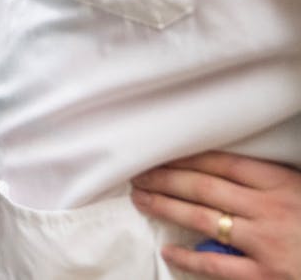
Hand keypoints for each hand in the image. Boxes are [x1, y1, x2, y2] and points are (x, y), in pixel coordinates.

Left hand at [131, 151, 300, 278]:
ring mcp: (266, 243)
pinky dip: (189, 258)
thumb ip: (268, 184)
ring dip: (166, 207)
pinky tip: (169, 251)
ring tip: (142, 200)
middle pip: (205, 187)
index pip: (223, 163)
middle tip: (139, 174)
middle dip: (166, 178)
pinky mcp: (267, 276)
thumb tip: (224, 173)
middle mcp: (270, 209)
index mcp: (282, 184)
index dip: (187, 158)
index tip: (161, 154)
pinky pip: (217, 265)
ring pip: (203, 219)